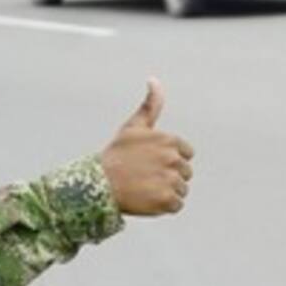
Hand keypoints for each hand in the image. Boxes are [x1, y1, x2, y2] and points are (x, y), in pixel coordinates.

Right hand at [100, 79, 194, 215]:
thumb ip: (150, 105)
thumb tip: (154, 79)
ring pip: (181, 189)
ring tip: (145, 188)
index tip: (152, 162)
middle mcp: (173, 159)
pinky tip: (147, 199)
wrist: (98, 184)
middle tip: (146, 176)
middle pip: (185, 173)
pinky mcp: (166, 200)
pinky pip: (176, 205)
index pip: (186, 154)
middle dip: (169, 176)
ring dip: (167, 192)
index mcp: (170, 140)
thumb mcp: (134, 127)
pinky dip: (164, 206)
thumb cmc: (116, 154)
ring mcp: (170, 180)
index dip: (170, 159)